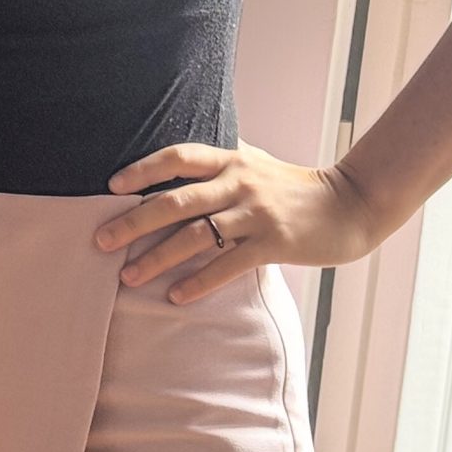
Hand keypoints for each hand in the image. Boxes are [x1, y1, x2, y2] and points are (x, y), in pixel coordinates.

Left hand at [98, 142, 384, 304]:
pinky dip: (199, 282)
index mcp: (231, 160)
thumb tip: (180, 155)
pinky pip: (227, 265)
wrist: (352, 204)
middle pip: (176, 200)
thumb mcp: (257, 162)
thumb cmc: (295, 186)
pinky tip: (175, 296)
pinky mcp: (274, 243)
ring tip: (128, 277)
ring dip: (157, 258)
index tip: (111, 186)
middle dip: (133, 222)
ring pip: (196, 236)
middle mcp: (239, 183)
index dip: (143, 169)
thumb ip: (221, 159)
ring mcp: (256, 214)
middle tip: (100, 241)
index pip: (178, 157)